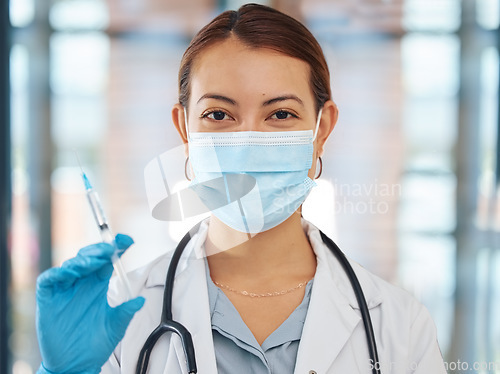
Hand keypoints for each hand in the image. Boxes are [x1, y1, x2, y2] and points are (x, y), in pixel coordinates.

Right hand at [36, 234, 144, 373]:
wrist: (76, 365)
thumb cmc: (96, 343)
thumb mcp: (116, 325)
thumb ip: (126, 311)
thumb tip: (141, 300)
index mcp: (98, 285)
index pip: (107, 260)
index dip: (116, 248)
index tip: (127, 241)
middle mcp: (81, 283)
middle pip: (89, 257)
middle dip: (100, 250)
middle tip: (111, 248)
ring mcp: (64, 289)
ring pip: (71, 264)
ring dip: (83, 260)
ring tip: (95, 261)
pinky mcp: (47, 298)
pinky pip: (49, 279)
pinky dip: (59, 273)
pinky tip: (72, 272)